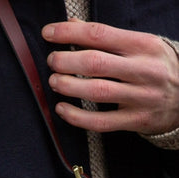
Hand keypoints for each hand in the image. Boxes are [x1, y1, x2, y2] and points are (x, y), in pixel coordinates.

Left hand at [42, 19, 178, 134]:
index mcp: (143, 45)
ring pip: (97, 92)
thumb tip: (72, 25)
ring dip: (68, 86)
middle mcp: (143, 70)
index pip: (100, 34)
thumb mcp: (140, 45)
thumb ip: (107, 37)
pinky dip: (76, 117)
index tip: (49, 33)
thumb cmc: (158, 67)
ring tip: (54, 82)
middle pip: (95, 63)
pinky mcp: (135, 120)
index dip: (69, 33)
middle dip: (65, 61)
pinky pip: (100, 122)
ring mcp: (140, 97)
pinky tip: (62, 109)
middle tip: (52, 61)